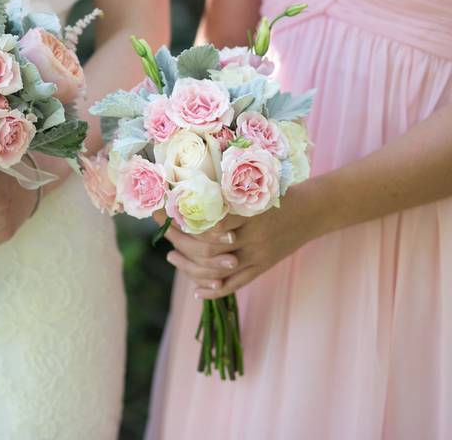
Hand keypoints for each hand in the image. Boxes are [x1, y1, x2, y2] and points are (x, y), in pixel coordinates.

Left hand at [163, 183, 326, 298]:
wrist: (315, 210)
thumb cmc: (280, 193)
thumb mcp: (255, 189)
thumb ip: (228, 196)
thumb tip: (189, 194)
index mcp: (249, 214)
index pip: (209, 223)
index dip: (184, 219)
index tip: (166, 211)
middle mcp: (253, 238)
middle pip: (208, 247)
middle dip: (180, 240)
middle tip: (165, 230)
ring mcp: (258, 256)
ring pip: (217, 269)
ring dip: (189, 266)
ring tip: (171, 256)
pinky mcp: (262, 268)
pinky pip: (235, 285)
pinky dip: (214, 291)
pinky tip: (196, 291)